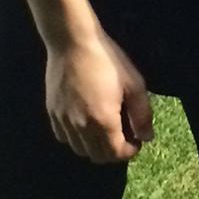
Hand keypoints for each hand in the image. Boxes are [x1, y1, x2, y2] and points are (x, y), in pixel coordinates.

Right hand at [44, 28, 154, 162]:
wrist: (72, 41)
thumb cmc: (107, 59)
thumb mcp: (134, 84)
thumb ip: (142, 115)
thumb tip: (147, 137)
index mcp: (103, 121)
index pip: (116, 154)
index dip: (130, 151)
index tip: (136, 140)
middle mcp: (81, 127)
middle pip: (97, 156)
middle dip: (114, 152)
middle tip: (123, 136)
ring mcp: (63, 121)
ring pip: (79, 150)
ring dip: (95, 147)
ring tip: (104, 131)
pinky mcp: (52, 112)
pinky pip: (63, 137)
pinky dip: (76, 138)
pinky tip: (84, 123)